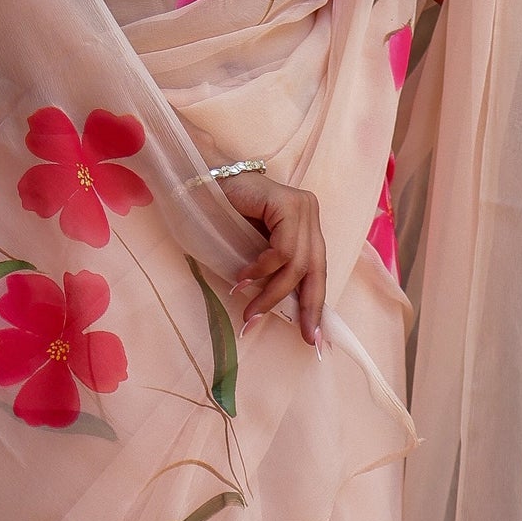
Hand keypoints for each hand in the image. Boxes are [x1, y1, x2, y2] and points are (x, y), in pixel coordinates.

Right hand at [217, 171, 325, 344]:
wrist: (203, 183)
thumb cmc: (226, 217)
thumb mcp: (256, 250)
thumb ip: (274, 272)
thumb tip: (284, 312)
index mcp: (307, 226)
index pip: (318, 270)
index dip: (316, 305)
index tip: (313, 337)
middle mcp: (309, 214)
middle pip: (315, 269)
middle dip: (306, 306)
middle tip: (299, 334)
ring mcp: (301, 207)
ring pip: (297, 263)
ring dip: (272, 293)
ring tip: (249, 309)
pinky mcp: (287, 203)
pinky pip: (282, 249)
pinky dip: (262, 270)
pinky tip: (243, 279)